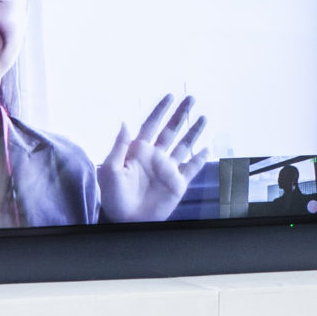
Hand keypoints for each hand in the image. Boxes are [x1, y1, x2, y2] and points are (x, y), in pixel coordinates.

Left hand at [97, 94, 210, 223]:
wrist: (125, 220)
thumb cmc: (113, 196)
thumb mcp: (110, 168)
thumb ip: (119, 145)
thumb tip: (125, 121)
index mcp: (139, 150)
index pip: (151, 124)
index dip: (160, 110)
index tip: (170, 96)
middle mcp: (155, 156)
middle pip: (171, 130)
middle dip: (180, 114)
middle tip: (191, 98)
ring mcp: (167, 169)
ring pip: (184, 145)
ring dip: (193, 131)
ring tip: (203, 117)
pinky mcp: (177, 184)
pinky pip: (192, 168)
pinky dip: (200, 159)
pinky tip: (206, 148)